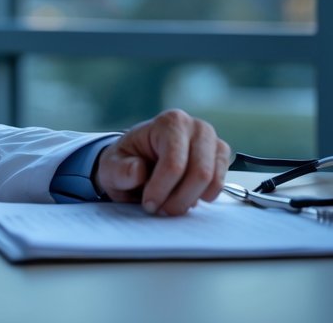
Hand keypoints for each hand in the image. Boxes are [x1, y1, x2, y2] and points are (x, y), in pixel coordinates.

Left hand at [94, 109, 230, 215]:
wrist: (140, 159)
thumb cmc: (127, 160)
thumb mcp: (111, 166)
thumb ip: (120, 170)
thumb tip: (138, 170)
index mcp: (169, 122)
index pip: (174, 163)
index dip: (161, 190)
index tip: (148, 204)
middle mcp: (196, 127)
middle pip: (200, 173)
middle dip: (178, 200)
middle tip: (160, 210)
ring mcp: (212, 141)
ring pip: (211, 181)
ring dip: (189, 201)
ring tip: (169, 204)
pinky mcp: (220, 156)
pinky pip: (219, 185)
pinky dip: (201, 197)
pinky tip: (183, 196)